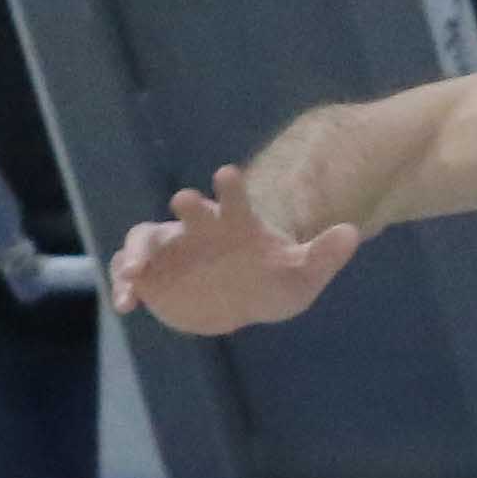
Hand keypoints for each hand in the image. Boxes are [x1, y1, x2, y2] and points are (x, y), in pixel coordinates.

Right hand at [109, 163, 362, 334]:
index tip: (228, 172)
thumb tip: (353, 232)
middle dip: (188, 205)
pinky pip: (130, 274)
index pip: (234, 199)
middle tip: (185, 201)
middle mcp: (200, 231)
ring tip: (135, 273)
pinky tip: (126, 305)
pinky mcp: (152, 275)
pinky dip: (123, 285)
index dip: (231, 186)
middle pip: (190, 211)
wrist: (247, 303)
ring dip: (138, 253)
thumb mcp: (303, 274)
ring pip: (146, 242)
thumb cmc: (274, 281)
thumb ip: (324, 255)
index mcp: (236, 225)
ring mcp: (172, 252)